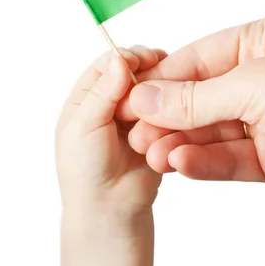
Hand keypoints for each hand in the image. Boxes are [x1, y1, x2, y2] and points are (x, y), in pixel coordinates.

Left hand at [56, 46, 165, 265]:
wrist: (109, 208)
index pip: (107, 66)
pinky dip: (172, 105)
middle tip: (163, 64)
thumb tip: (120, 59)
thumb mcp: (85, 125)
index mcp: (87, 99)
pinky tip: (179, 104)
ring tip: (174, 85)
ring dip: (161, 86)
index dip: (125, 58)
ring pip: (153, 90)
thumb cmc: (85, 170)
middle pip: (133, 74)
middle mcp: (112, 104)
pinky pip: (167, 111)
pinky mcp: (157, 131)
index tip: (142, 57)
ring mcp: (136, 117)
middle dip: (148, 68)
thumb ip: (103, 92)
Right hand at [121, 16, 264, 200]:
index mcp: (261, 41)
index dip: (161, 81)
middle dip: (168, 117)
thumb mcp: (250, 84)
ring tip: (152, 154)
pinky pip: (232, 159)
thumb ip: (194, 98)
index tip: (127, 98)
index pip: (197, 60)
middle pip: (202, 99)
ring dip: (182, 143)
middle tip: (135, 134)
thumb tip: (144, 98)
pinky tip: (180, 165)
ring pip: (213, 132)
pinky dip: (205, 163)